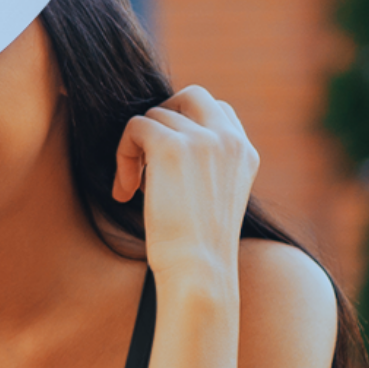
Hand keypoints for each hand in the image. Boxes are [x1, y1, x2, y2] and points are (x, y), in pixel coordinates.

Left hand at [111, 85, 257, 286]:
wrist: (198, 271)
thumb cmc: (198, 252)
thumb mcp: (212, 202)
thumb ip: (203, 168)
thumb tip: (162, 145)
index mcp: (245, 153)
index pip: (218, 111)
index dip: (185, 129)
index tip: (168, 167)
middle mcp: (229, 139)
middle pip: (190, 96)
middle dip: (162, 120)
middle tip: (146, 158)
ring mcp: (203, 138)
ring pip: (155, 115)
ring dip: (136, 150)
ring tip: (134, 189)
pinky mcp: (171, 146)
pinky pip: (135, 126)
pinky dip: (123, 155)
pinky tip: (125, 191)